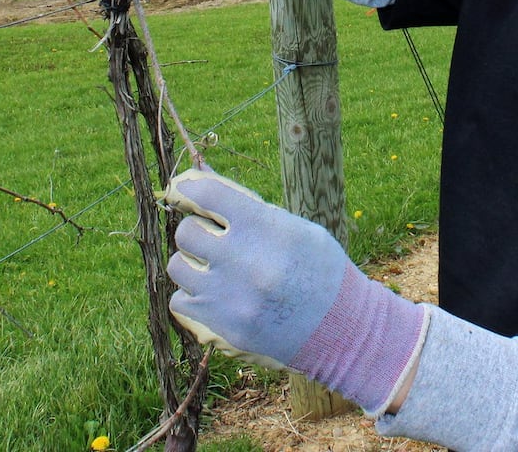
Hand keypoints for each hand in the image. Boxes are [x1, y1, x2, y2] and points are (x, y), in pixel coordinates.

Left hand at [165, 167, 426, 415]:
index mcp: (264, 228)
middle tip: (211, 237)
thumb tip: (206, 187)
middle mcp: (242, 260)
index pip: (208, 194)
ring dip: (192, 264)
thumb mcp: (297, 229)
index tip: (185, 189)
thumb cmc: (320, 270)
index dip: (190, 188)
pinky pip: (180, 300)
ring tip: (214, 267)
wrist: (339, 329)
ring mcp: (229, 296)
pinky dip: (194, 296)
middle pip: (186, 232)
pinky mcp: (222, 325)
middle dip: (196, 231)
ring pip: (178, 266)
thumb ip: (253, 212)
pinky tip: (217, 294)